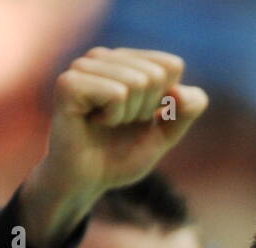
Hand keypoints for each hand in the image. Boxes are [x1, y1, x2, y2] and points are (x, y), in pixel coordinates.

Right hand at [21, 48, 208, 247]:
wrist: (86, 183)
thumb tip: (182, 91)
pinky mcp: (69, 82)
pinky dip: (112, 118)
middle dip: (145, 111)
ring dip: (127, 116)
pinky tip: (93, 122)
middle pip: (155, 75)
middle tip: (120, 125)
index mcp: (126, 61)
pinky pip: (116, 94)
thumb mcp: (164, 135)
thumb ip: (185, 112)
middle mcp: (104, 57)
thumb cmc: (120, 156)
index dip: (165, 102)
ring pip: (136, 82)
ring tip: (105, 124)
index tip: (141, 118)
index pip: (171, 66)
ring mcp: (83, 66)